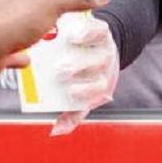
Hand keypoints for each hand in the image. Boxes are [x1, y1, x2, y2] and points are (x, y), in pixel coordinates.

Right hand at [50, 16, 119, 135]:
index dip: (85, 94)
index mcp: (100, 86)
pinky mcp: (105, 31)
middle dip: (80, 71)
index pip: (95, 94)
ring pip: (100, 53)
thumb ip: (71, 112)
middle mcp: (105, 68)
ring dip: (85, 45)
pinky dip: (89, 30)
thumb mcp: (83, 95)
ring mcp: (106, 49)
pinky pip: (100, 30)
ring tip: (65, 51)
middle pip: (97, 72)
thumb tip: (56, 131)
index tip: (70, 93)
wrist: (103, 46)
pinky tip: (73, 32)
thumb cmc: (86, 74)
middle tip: (60, 71)